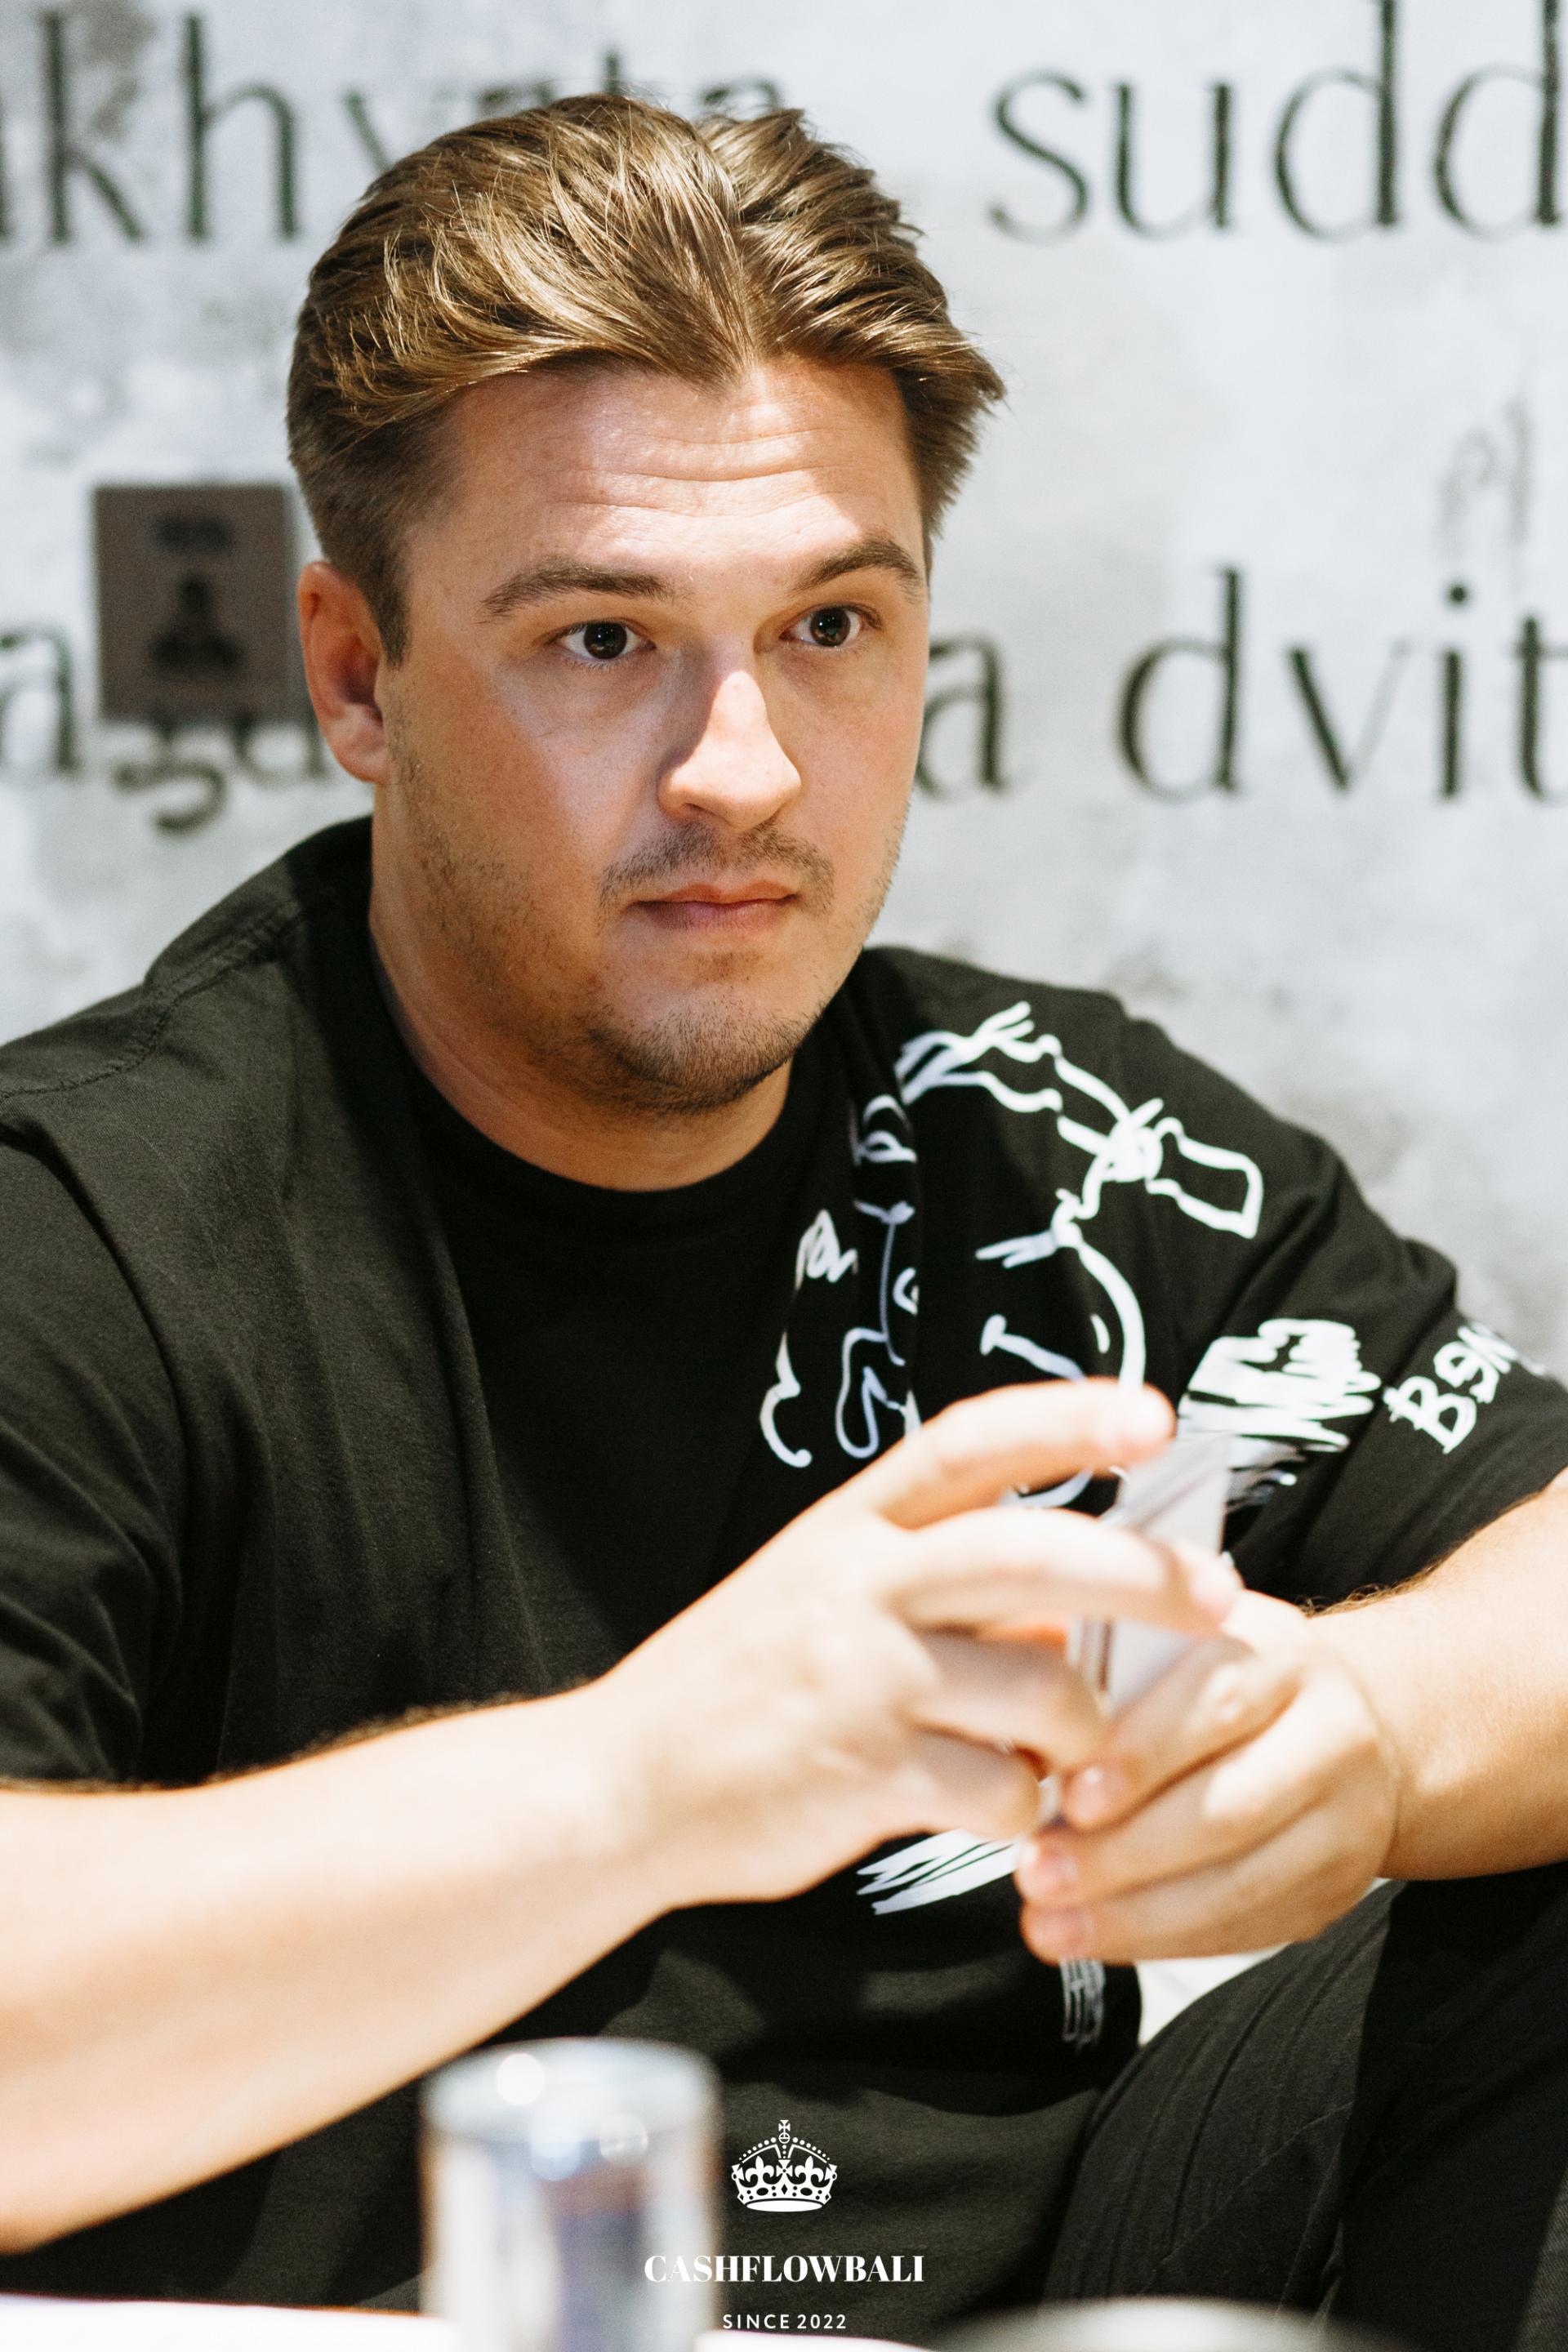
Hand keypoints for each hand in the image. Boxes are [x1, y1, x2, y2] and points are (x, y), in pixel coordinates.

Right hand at [593, 1382, 1241, 1909]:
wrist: (622, 1785)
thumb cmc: (742, 1688)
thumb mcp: (824, 1598)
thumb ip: (940, 1589)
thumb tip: (1076, 1613)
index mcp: (849, 1526)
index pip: (968, 1443)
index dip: (1064, 1419)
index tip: (1151, 1413)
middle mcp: (858, 1586)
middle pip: (1032, 1556)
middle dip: (1145, 1574)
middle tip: (1221, 1595)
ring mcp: (861, 1680)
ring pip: (1042, 1690)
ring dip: (1083, 1733)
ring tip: (1065, 1755)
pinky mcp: (865, 1775)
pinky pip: (1005, 1790)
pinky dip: (1027, 1810)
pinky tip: (1000, 1812)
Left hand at [1014, 1590, 1399, 1960]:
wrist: (1355, 1721)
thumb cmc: (1226, 1677)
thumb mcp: (1184, 1639)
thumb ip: (1113, 1661)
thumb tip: (1024, 1717)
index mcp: (1283, 1655)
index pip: (1216, 1699)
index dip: (1142, 1753)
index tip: (1071, 1795)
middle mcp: (1332, 1733)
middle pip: (1230, 1806)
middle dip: (1123, 1852)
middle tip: (1037, 1874)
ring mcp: (1346, 1819)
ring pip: (1241, 1882)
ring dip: (1134, 1915)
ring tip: (1049, 1922)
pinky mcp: (1337, 1888)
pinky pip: (1249, 1928)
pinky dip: (1164, 1940)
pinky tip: (1097, 1937)